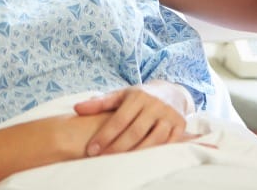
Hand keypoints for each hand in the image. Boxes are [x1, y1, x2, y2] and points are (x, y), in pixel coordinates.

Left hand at [73, 85, 189, 155]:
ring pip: (152, 140)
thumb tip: (76, 109)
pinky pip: (167, 144)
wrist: (171, 92)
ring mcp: (169, 116)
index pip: (119, 119)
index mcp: (138, 96)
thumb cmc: (140, 97)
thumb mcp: (120, 95)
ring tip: (119, 163)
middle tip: (101, 159)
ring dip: (135, 153)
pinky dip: (154, 153)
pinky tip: (141, 161)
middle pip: (135, 132)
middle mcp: (155, 105)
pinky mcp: (180, 126)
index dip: (105, 136)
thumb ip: (99, 103)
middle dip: (116, 148)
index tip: (91, 150)